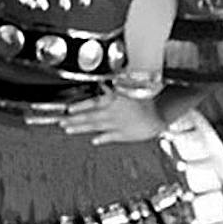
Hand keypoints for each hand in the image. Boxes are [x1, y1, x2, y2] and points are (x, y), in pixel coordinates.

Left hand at [27, 93, 167, 145]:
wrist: (161, 114)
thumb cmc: (149, 100)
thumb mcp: (133, 87)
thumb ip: (118, 86)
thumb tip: (108, 83)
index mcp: (114, 100)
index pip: (92, 103)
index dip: (79, 106)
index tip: (68, 110)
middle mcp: (112, 114)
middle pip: (89, 117)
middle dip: (74, 120)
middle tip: (61, 122)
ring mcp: (116, 125)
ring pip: (95, 127)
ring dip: (81, 128)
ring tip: (69, 130)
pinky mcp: (124, 135)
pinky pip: (110, 137)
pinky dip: (101, 138)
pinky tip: (94, 140)